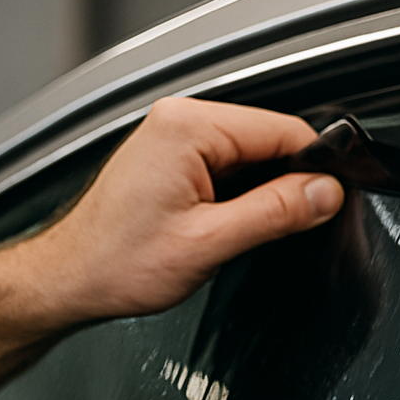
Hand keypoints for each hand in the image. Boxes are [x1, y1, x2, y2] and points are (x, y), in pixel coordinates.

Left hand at [20, 97, 344, 328]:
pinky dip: (239, 195)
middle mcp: (179, 120)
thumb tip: (323, 193)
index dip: (314, 169)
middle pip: (269, 139)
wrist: (71, 279)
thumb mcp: (209, 242)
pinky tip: (224, 224)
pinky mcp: (173, 157)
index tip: (328, 202)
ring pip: (251, 155)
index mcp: (188, 127)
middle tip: (286, 227)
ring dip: (261, 192)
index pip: (281, 130)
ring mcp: (174, 136)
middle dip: (287, 182)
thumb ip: (274, 213)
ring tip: (239, 230)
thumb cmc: (117, 261)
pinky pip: (229, 166)